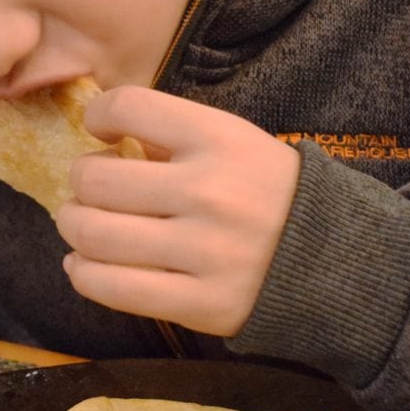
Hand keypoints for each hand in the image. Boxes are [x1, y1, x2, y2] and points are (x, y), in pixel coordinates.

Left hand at [56, 86, 298, 335]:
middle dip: (78, 182)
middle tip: (88, 189)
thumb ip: (174, 136)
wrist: (337, 260)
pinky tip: (83, 265)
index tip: (101, 132)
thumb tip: (102, 136)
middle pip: (96, 180)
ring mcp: (204, 252)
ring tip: (81, 225)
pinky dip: (82, 274)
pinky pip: (113, 289)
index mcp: (220, 140)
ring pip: (95, 236)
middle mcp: (209, 192)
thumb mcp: (237, 144)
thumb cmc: (270, 194)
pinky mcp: (200, 303)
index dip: (100, 117)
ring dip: (72, 227)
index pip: (130, 107)